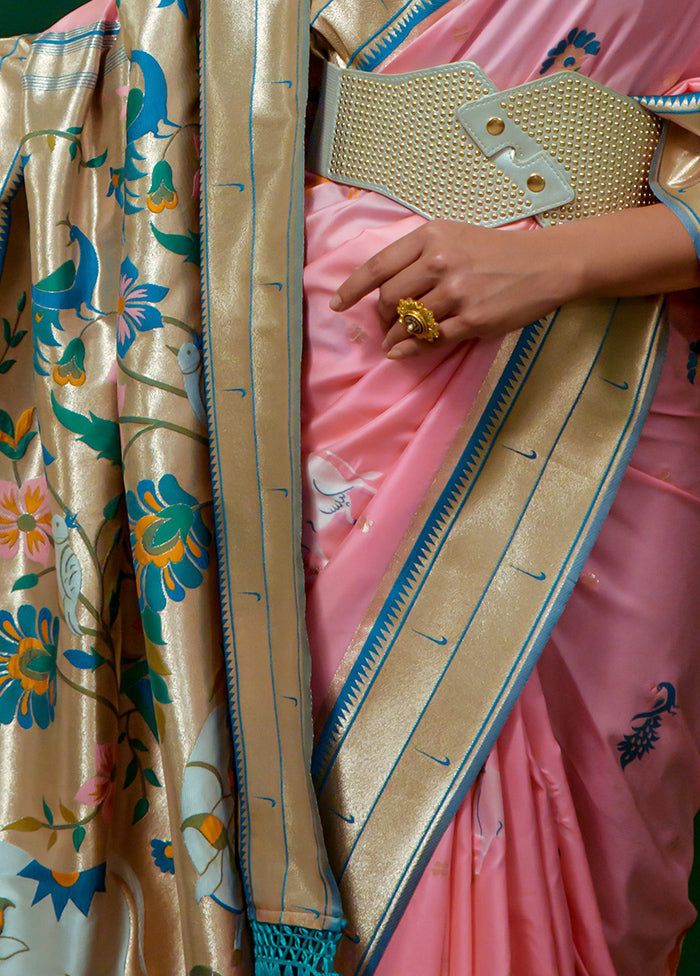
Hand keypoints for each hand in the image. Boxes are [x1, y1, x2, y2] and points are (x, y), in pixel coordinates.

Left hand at [329, 219, 579, 358]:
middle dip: (381, 315)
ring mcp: (456, 293)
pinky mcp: (472, 320)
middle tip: (385, 322)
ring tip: (392, 341)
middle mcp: (440, 262)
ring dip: (394, 336)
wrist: (545, 264)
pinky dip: (410, 350)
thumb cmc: (495, 251)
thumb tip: (382, 288)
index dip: (352, 289)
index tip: (337, 304)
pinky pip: (429, 341)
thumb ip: (418, 256)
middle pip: (389, 298)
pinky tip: (403, 352)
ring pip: (407, 323)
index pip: (379, 266)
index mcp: (431, 237)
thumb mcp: (454, 237)